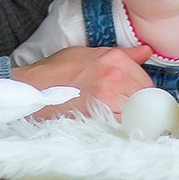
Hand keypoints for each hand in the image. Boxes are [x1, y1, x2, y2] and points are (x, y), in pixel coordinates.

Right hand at [12, 45, 152, 118]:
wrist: (31, 88)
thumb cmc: (57, 71)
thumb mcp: (89, 53)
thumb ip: (123, 55)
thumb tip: (147, 52)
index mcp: (114, 59)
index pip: (146, 81)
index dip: (142, 92)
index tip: (136, 98)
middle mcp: (114, 77)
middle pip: (144, 98)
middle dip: (138, 105)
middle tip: (126, 109)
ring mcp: (107, 98)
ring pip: (135, 112)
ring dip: (130, 117)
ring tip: (118, 117)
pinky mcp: (97, 116)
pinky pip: (121, 125)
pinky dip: (120, 127)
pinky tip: (111, 126)